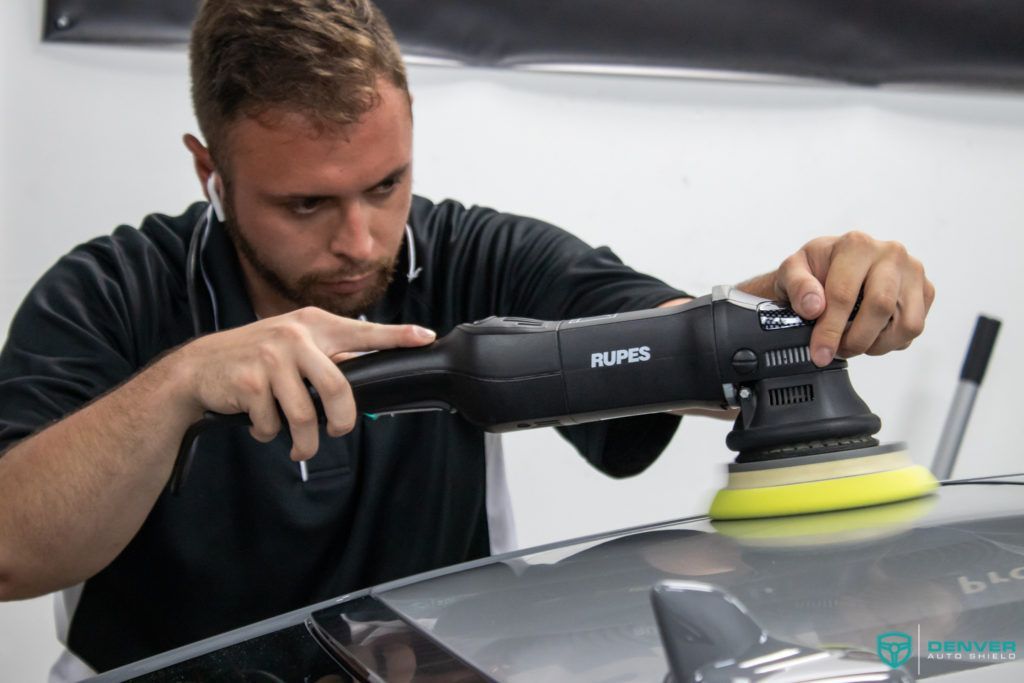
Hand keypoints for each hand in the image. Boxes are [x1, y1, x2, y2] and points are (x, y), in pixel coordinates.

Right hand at [175, 307, 435, 460]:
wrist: (198, 367)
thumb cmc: (254, 358)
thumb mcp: (292, 345)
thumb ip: (325, 357)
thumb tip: (363, 379)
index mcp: (313, 325)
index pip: (363, 331)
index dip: (397, 336)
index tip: (425, 337)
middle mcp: (295, 336)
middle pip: (338, 389)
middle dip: (342, 422)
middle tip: (337, 433)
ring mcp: (271, 358)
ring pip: (305, 415)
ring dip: (303, 442)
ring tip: (298, 446)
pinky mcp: (249, 381)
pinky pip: (273, 423)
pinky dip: (269, 433)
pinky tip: (260, 423)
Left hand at [748, 231, 934, 366]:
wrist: (833, 267)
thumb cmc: (814, 269)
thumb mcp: (792, 271)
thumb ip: (797, 285)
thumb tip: (814, 307)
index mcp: (856, 245)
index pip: (844, 294)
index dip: (830, 330)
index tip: (819, 352)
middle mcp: (890, 254)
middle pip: (881, 307)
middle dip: (856, 339)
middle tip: (837, 351)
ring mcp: (913, 272)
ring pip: (906, 323)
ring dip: (877, 344)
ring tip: (853, 343)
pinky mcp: (925, 290)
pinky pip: (915, 327)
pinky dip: (891, 341)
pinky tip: (870, 334)